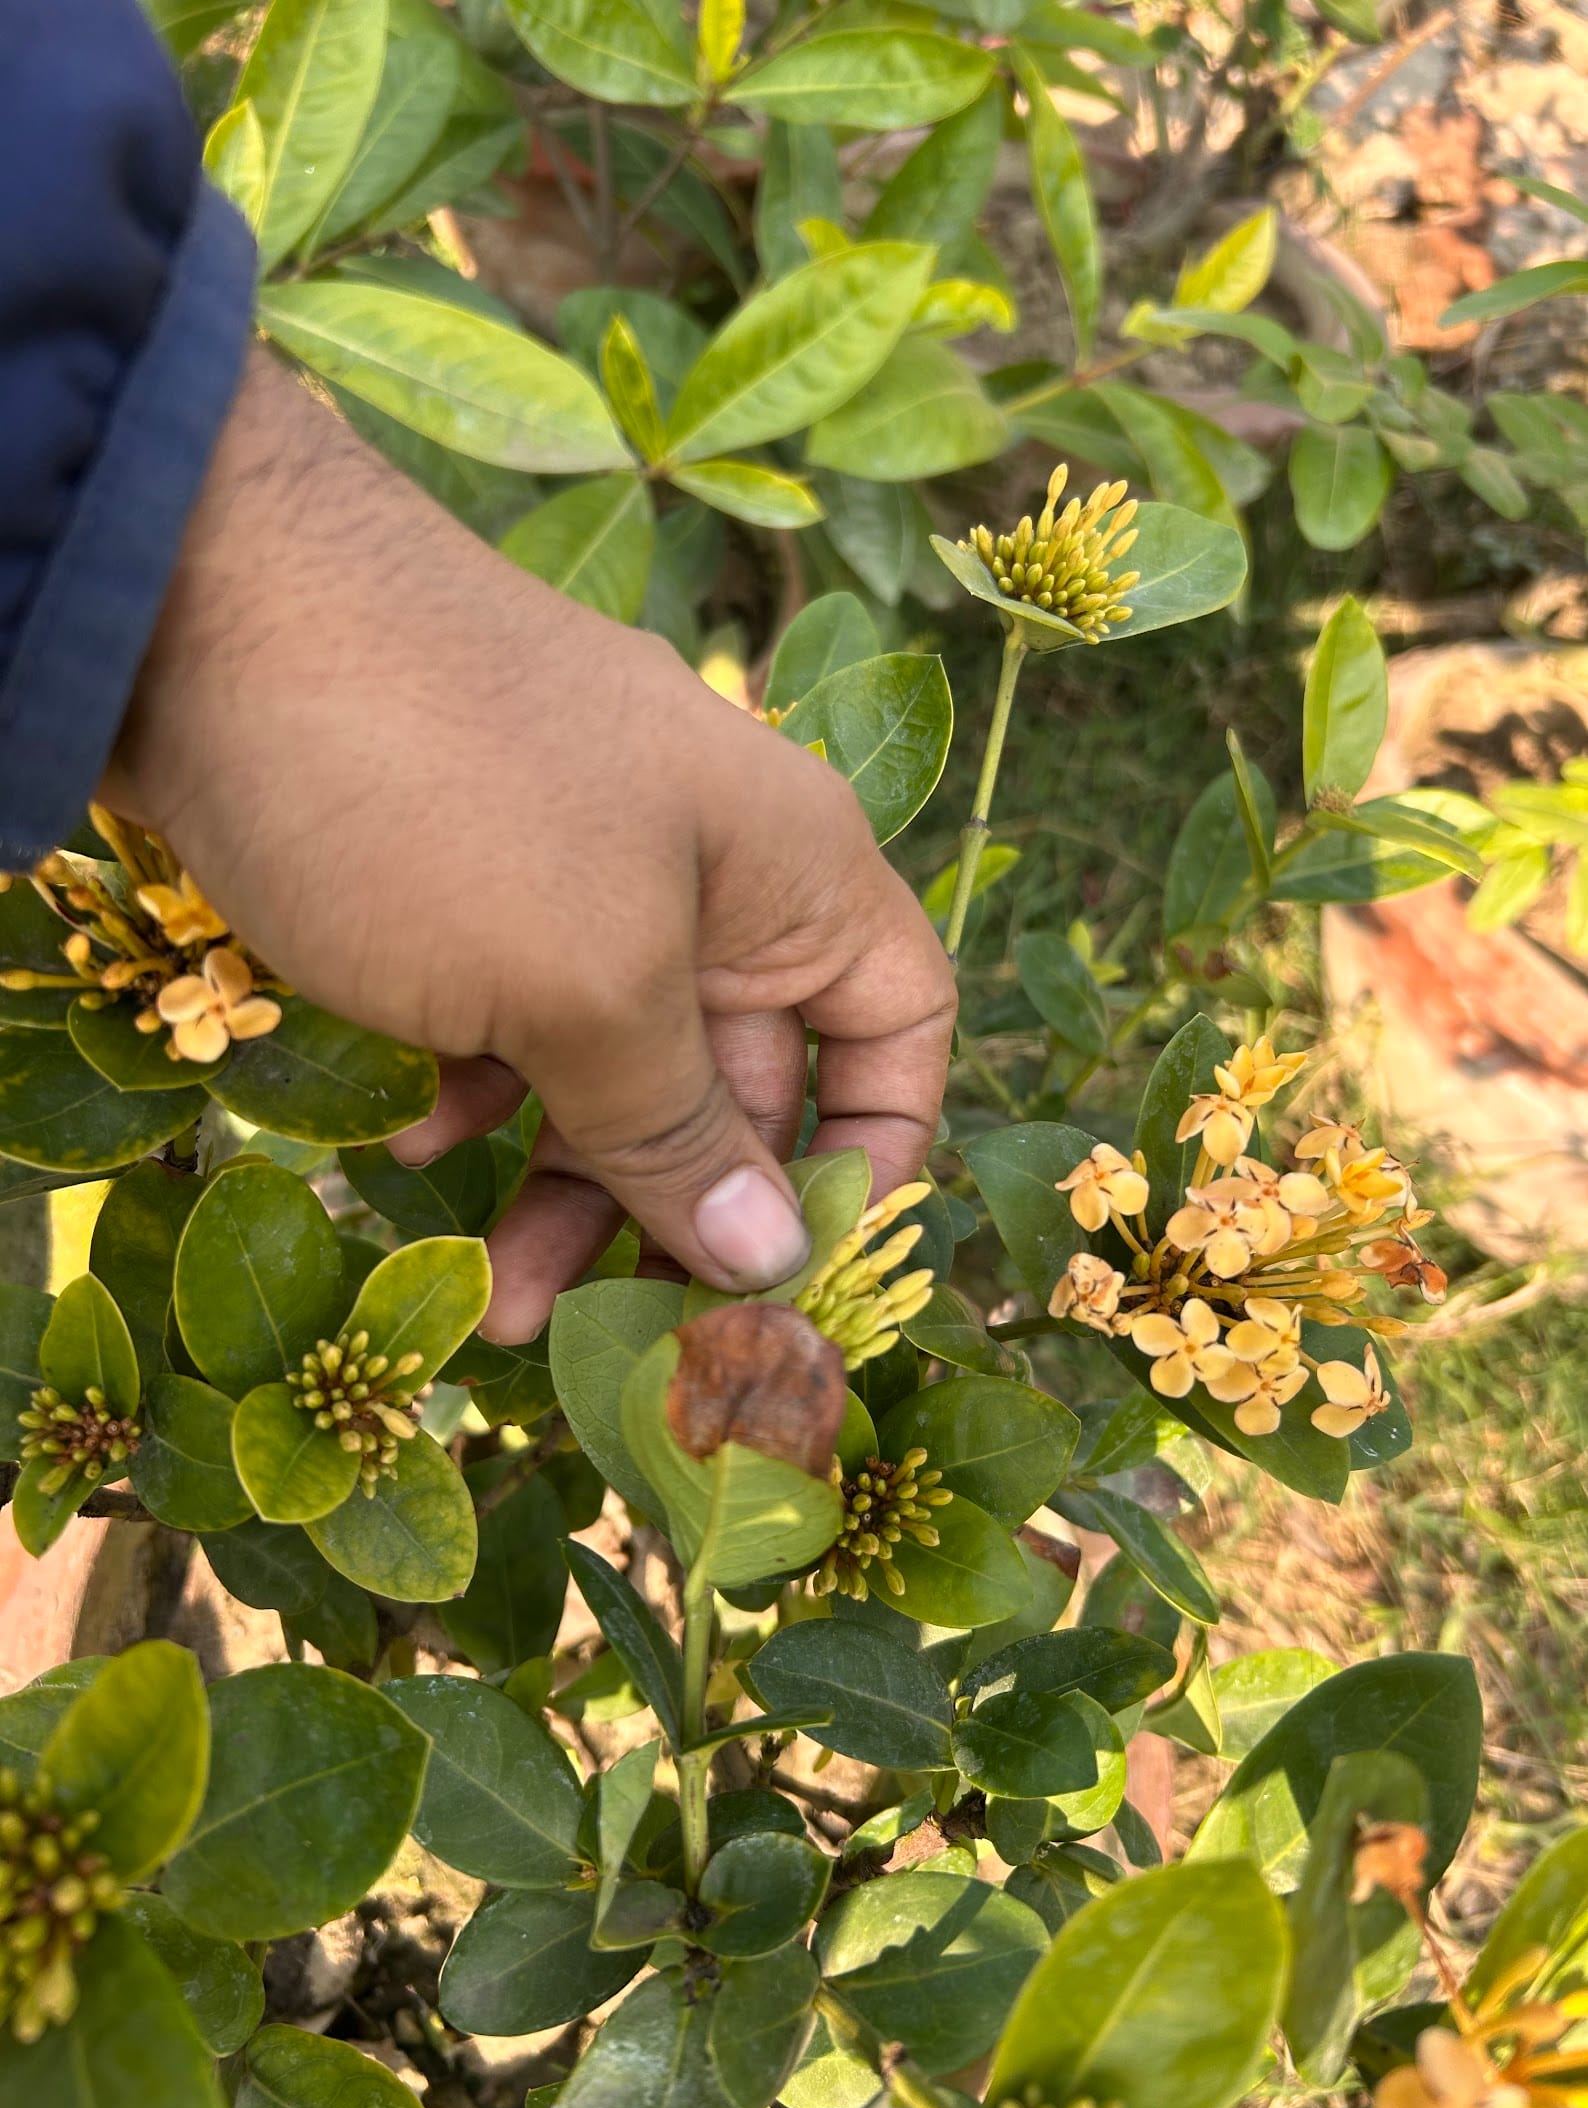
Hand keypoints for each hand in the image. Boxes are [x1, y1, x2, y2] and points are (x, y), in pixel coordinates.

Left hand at [103, 351, 956, 1342]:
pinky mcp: (458, 874)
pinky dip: (475, 1088)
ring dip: (559, 1185)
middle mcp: (704, 870)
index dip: (871, 1155)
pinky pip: (506, 1014)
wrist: (195, 596)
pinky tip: (407, 1135)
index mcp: (790, 872)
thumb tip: (778, 1261)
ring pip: (608, 1063)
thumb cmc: (441, 793)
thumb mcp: (583, 983)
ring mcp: (575, 866)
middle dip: (676, 1213)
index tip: (793, 1277)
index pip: (897, 1026)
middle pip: (740, 1078)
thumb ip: (683, 1130)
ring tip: (484, 1299)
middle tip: (607, 1339)